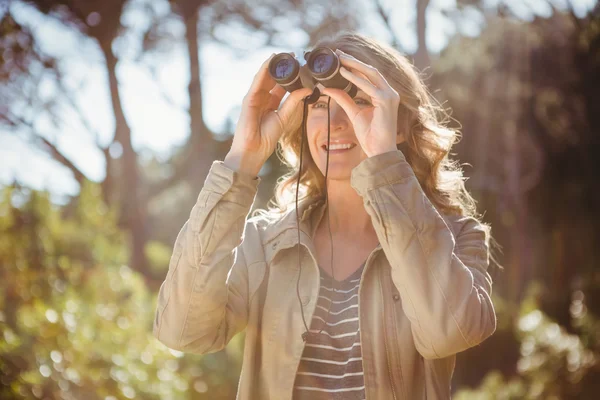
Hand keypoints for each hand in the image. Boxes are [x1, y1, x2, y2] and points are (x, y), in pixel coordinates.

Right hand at [226, 54, 311, 175]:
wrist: (253, 150)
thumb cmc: (266, 138)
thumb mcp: (284, 117)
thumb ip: (294, 102)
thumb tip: (308, 88)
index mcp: (270, 103)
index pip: (280, 85)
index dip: (290, 75)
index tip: (300, 64)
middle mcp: (261, 98)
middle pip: (272, 78)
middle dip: (282, 66)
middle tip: (294, 54)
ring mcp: (254, 97)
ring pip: (264, 77)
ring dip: (273, 64)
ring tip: (284, 54)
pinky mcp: (249, 99)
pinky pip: (257, 82)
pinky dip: (264, 71)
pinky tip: (270, 62)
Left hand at [322, 49, 401, 157]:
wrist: (379, 151)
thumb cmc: (371, 135)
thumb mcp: (354, 113)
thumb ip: (344, 99)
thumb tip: (328, 88)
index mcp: (384, 95)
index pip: (369, 75)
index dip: (355, 65)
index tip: (341, 58)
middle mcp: (389, 93)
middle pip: (370, 70)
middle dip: (354, 60)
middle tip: (338, 53)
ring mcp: (390, 96)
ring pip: (371, 74)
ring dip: (354, 65)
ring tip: (339, 59)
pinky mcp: (386, 101)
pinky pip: (368, 86)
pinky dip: (355, 79)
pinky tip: (343, 73)